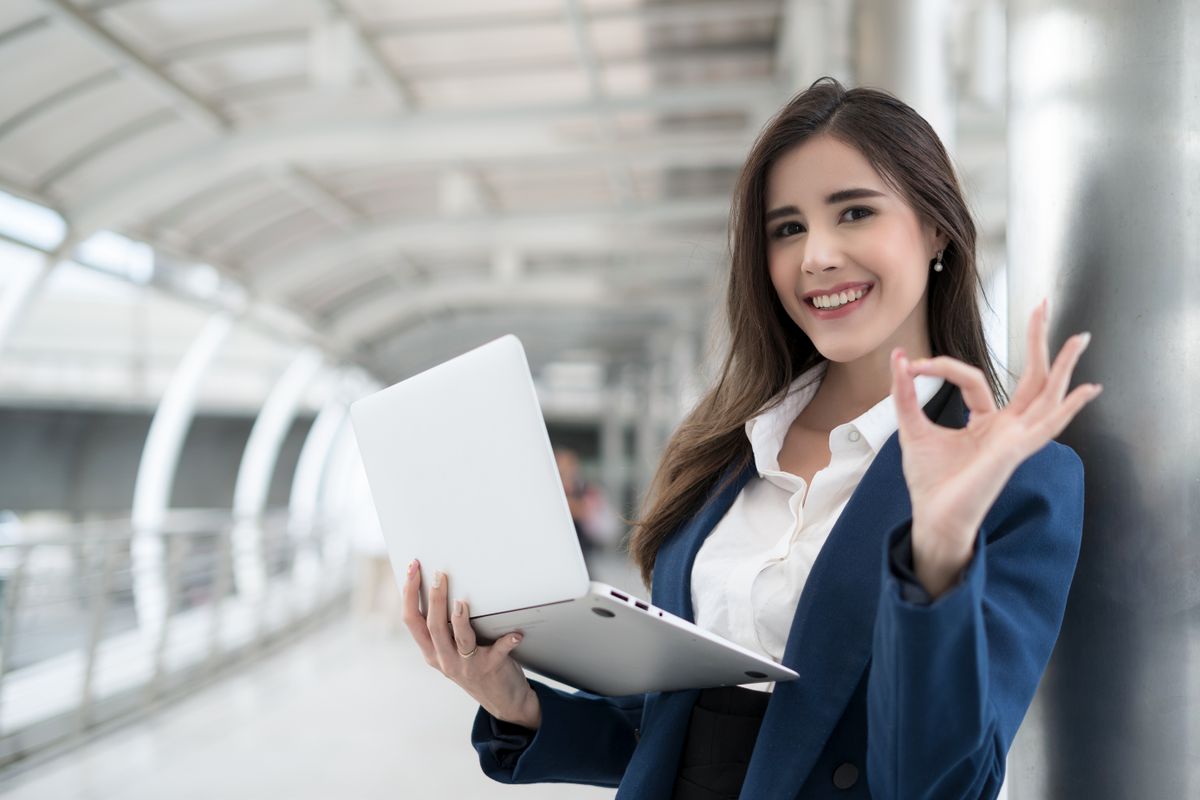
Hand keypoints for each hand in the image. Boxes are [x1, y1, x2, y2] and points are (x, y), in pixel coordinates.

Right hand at [402, 559, 541, 728]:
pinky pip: (498, 652)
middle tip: (439, 575)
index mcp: (431, 651)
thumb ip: (445, 627)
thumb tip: (443, 585)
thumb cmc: (475, 665)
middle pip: (432, 626)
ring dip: (459, 619)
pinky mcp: (490, 668)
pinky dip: (507, 641)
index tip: (412, 568)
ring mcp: (466, 665)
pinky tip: (516, 634)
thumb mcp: (451, 650)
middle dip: (434, 599)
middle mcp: (444, 659)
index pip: (411, 619)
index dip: (408, 593)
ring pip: (458, 638)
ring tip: (461, 602)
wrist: (501, 699)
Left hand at [889, 297, 1101, 595]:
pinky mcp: (1015, 450)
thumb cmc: (930, 482)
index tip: (912, 364)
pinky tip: (1089, 390)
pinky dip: (1069, 407)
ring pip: (1047, 394)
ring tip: (1078, 337)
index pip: (974, 379)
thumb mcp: (912, 429)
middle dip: (1037, 340)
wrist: (933, 518)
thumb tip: (898, 357)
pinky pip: (1047, 425)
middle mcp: (1007, 428)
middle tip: (1044, 303)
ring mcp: (1016, 439)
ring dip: (1062, 365)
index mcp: (986, 423)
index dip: (943, 365)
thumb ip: (905, 394)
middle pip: (1031, 377)